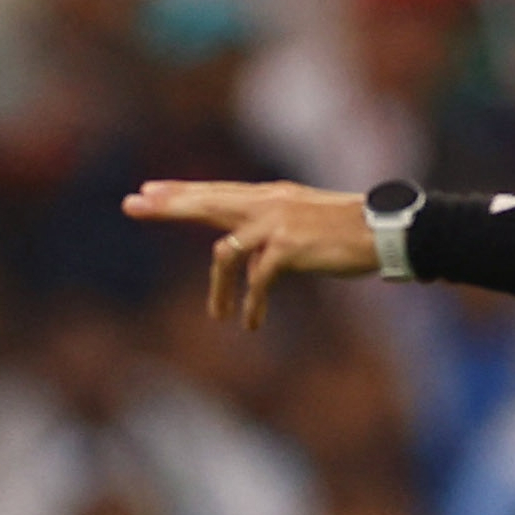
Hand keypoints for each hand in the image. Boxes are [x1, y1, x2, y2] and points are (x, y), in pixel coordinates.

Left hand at [121, 180, 372, 328]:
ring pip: (225, 250)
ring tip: (218, 314)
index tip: (148, 191)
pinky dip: (251, 303)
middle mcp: (268, 204)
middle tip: (132, 205)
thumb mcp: (303, 220)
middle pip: (207, 203)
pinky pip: (257, 280)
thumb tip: (246, 259)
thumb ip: (270, 230)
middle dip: (168, 206)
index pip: (216, 192)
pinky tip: (249, 322)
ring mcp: (276, 224)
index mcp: (270, 196)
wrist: (383, 232)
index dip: (180, 192)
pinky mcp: (288, 248)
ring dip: (218, 289)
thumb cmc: (348, 231)